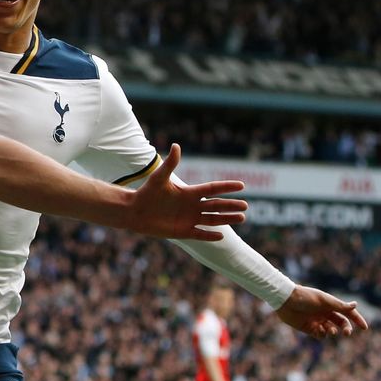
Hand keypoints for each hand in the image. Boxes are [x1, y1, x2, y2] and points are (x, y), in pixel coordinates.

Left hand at [130, 145, 246, 239]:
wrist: (134, 211)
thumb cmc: (146, 193)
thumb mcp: (159, 178)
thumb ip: (170, 164)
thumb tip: (176, 145)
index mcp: (189, 192)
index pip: (212, 189)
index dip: (226, 187)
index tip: (242, 185)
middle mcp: (192, 206)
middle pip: (216, 205)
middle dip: (231, 206)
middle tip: (246, 206)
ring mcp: (189, 219)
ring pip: (212, 219)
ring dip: (227, 219)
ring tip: (242, 218)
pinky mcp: (183, 231)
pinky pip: (199, 234)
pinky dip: (210, 235)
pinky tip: (221, 235)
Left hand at [275, 285, 367, 338]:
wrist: (285, 300)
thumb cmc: (305, 297)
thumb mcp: (324, 301)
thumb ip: (339, 305)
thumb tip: (355, 305)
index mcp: (331, 304)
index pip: (348, 312)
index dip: (357, 319)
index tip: (365, 328)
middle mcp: (325, 313)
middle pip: (341, 323)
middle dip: (346, 329)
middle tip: (346, 333)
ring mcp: (317, 320)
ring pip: (331, 330)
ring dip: (333, 332)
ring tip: (330, 330)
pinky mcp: (308, 328)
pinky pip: (320, 335)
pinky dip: (322, 334)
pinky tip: (318, 329)